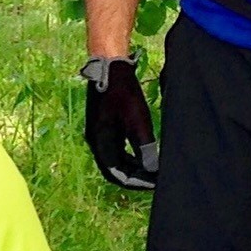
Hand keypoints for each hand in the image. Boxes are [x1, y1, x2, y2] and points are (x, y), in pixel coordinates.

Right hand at [82, 55, 158, 190]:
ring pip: (115, 159)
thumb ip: (144, 147)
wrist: (110, 66)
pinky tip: (143, 155)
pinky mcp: (104, 125)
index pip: (116, 173)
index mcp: (101, 142)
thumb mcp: (137, 120)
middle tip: (154, 180)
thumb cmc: (123, 92)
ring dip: (132, 166)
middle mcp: (96, 141)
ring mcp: (99, 133)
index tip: (154, 184)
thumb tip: (152, 170)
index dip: (136, 181)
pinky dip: (129, 156)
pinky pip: (116, 148)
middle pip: (114, 168)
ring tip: (151, 171)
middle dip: (134, 176)